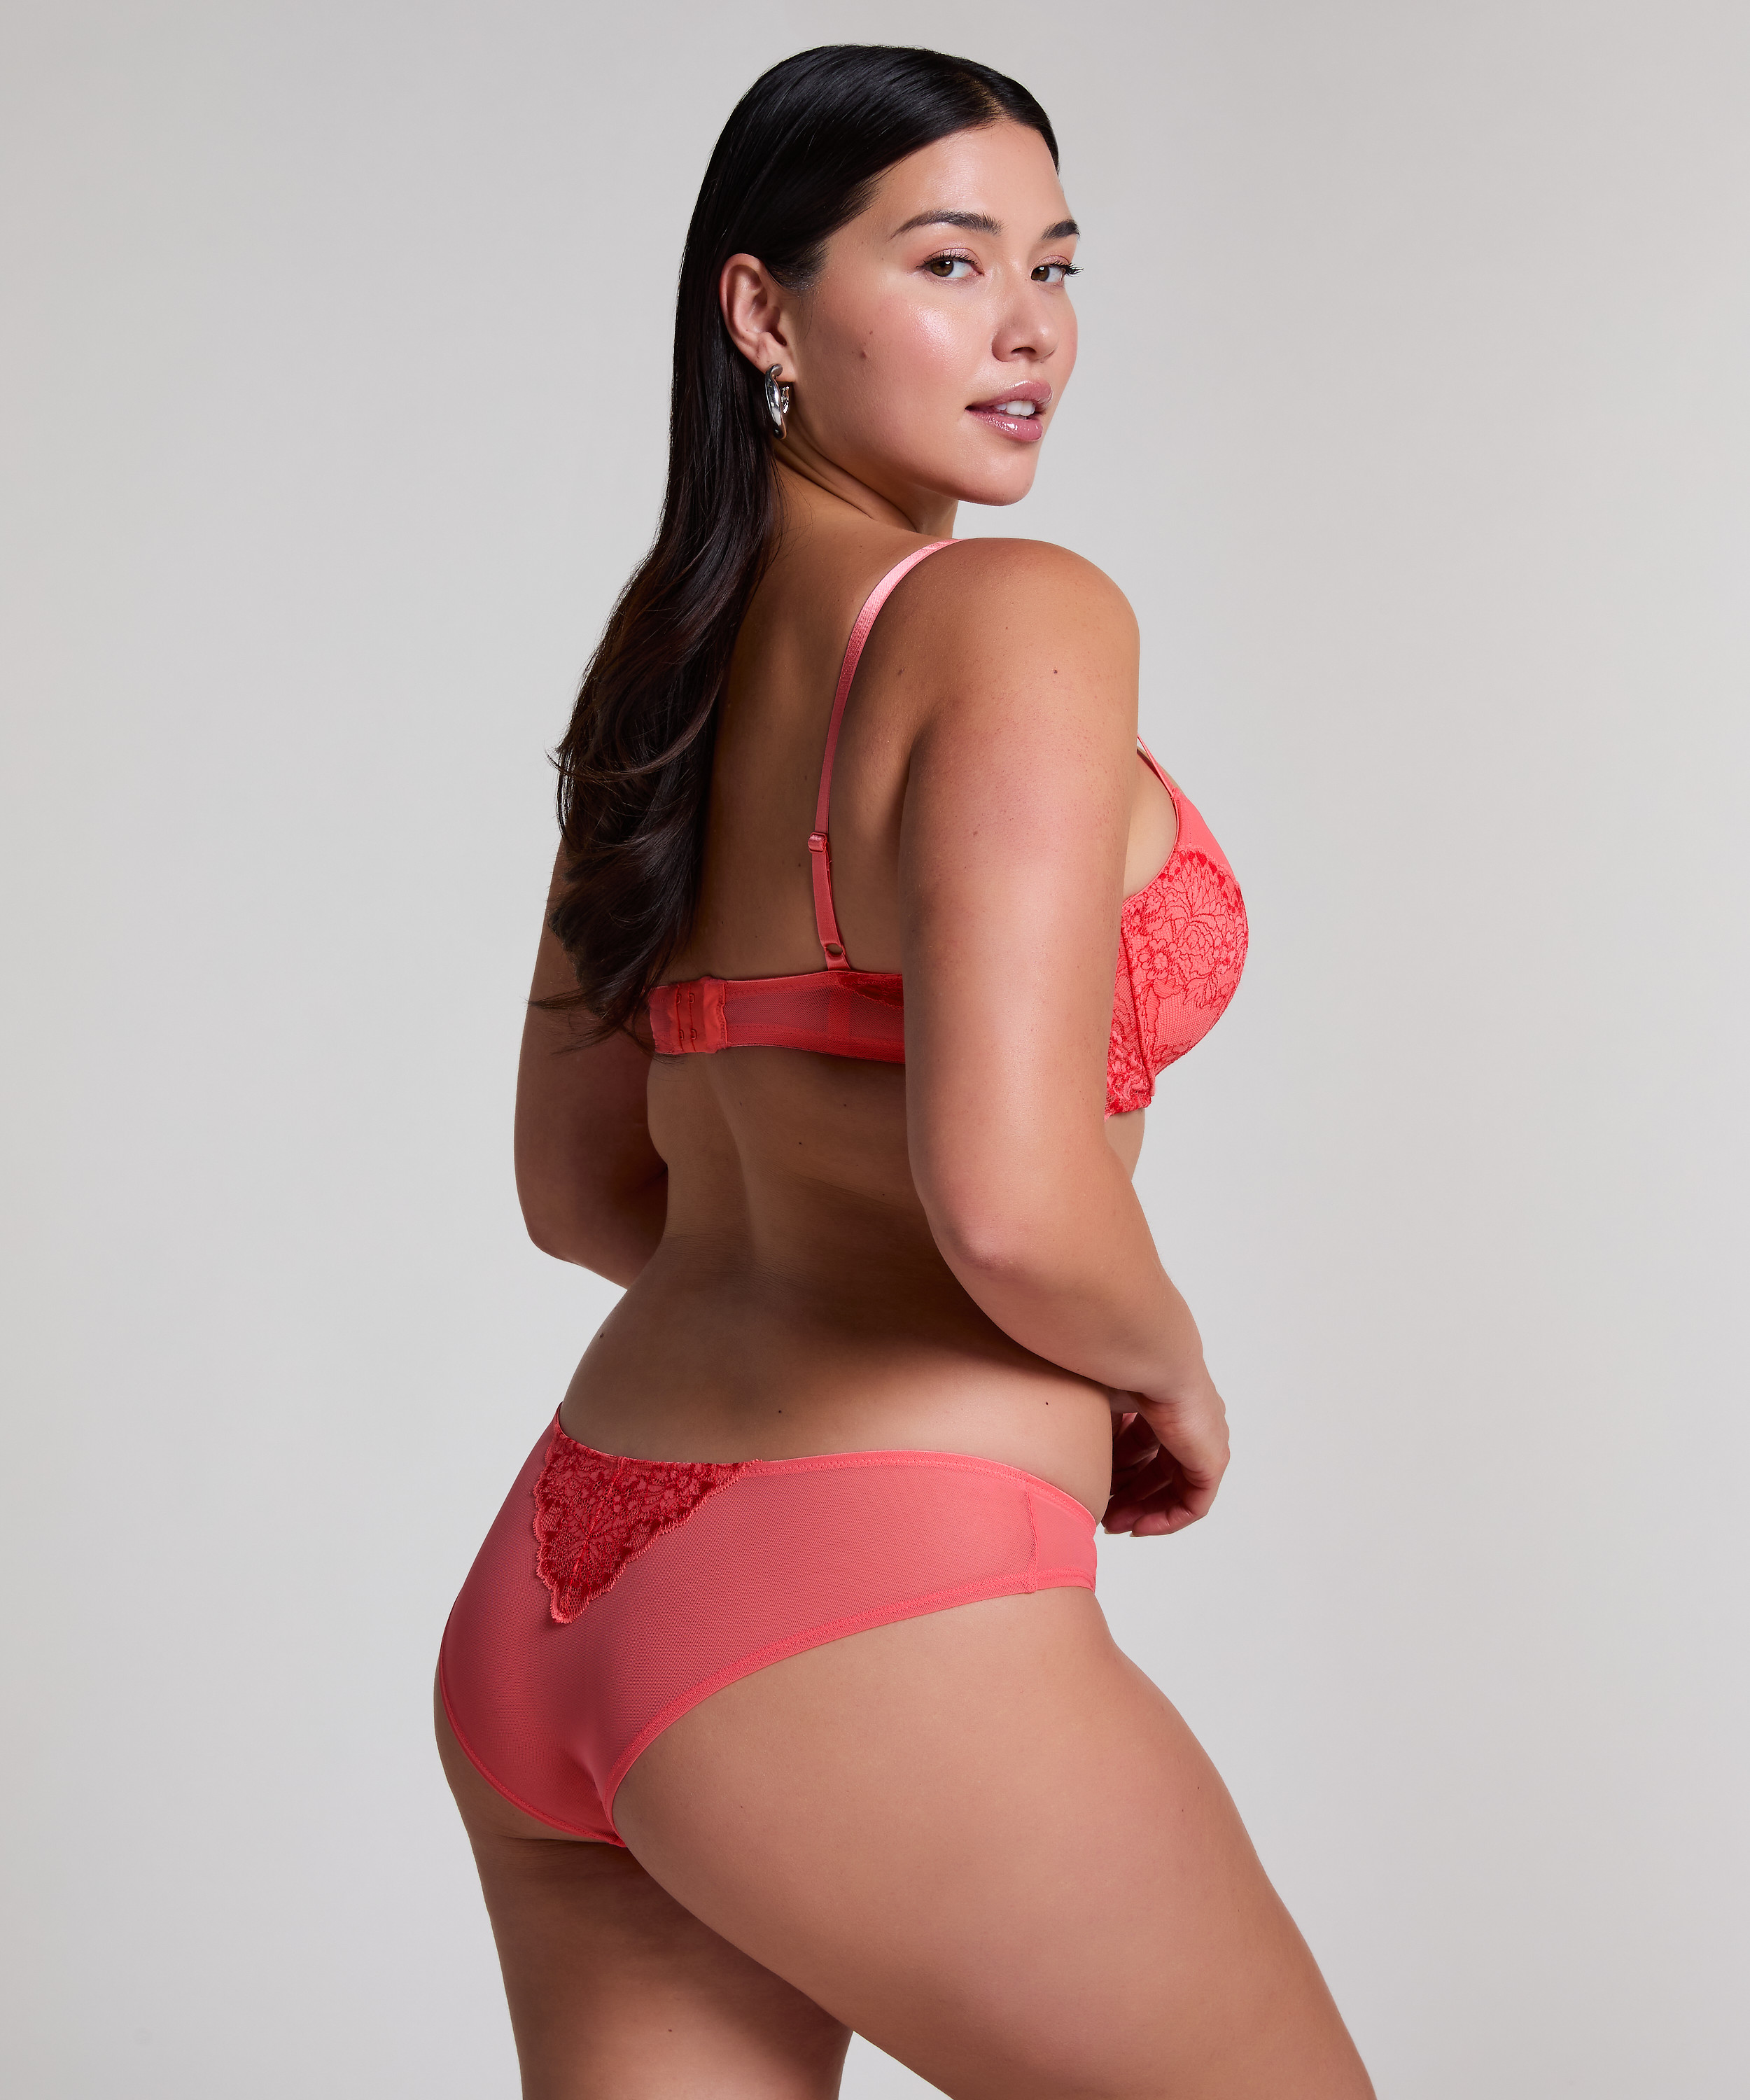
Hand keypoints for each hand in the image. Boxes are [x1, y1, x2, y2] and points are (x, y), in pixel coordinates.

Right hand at [1103, 1366, 1228, 1535]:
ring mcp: (1205, 1443)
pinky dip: (1168, 1519)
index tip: (1098, 1490)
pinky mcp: (1212, 1461)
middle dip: (1130, 1498)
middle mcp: (1190, 1425)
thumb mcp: (1101, 1407)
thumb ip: (1099, 1432)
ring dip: (1144, 1511)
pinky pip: (1194, 1504)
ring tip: (1114, 1525)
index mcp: (1165, 1405)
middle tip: (1105, 1517)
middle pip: (1160, 1473)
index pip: (1144, 1448)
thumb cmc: (1122, 1372)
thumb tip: (1085, 1459)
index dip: (1120, 1473)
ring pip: (1176, 1491)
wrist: (1152, 1363)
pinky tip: (1139, 1526)